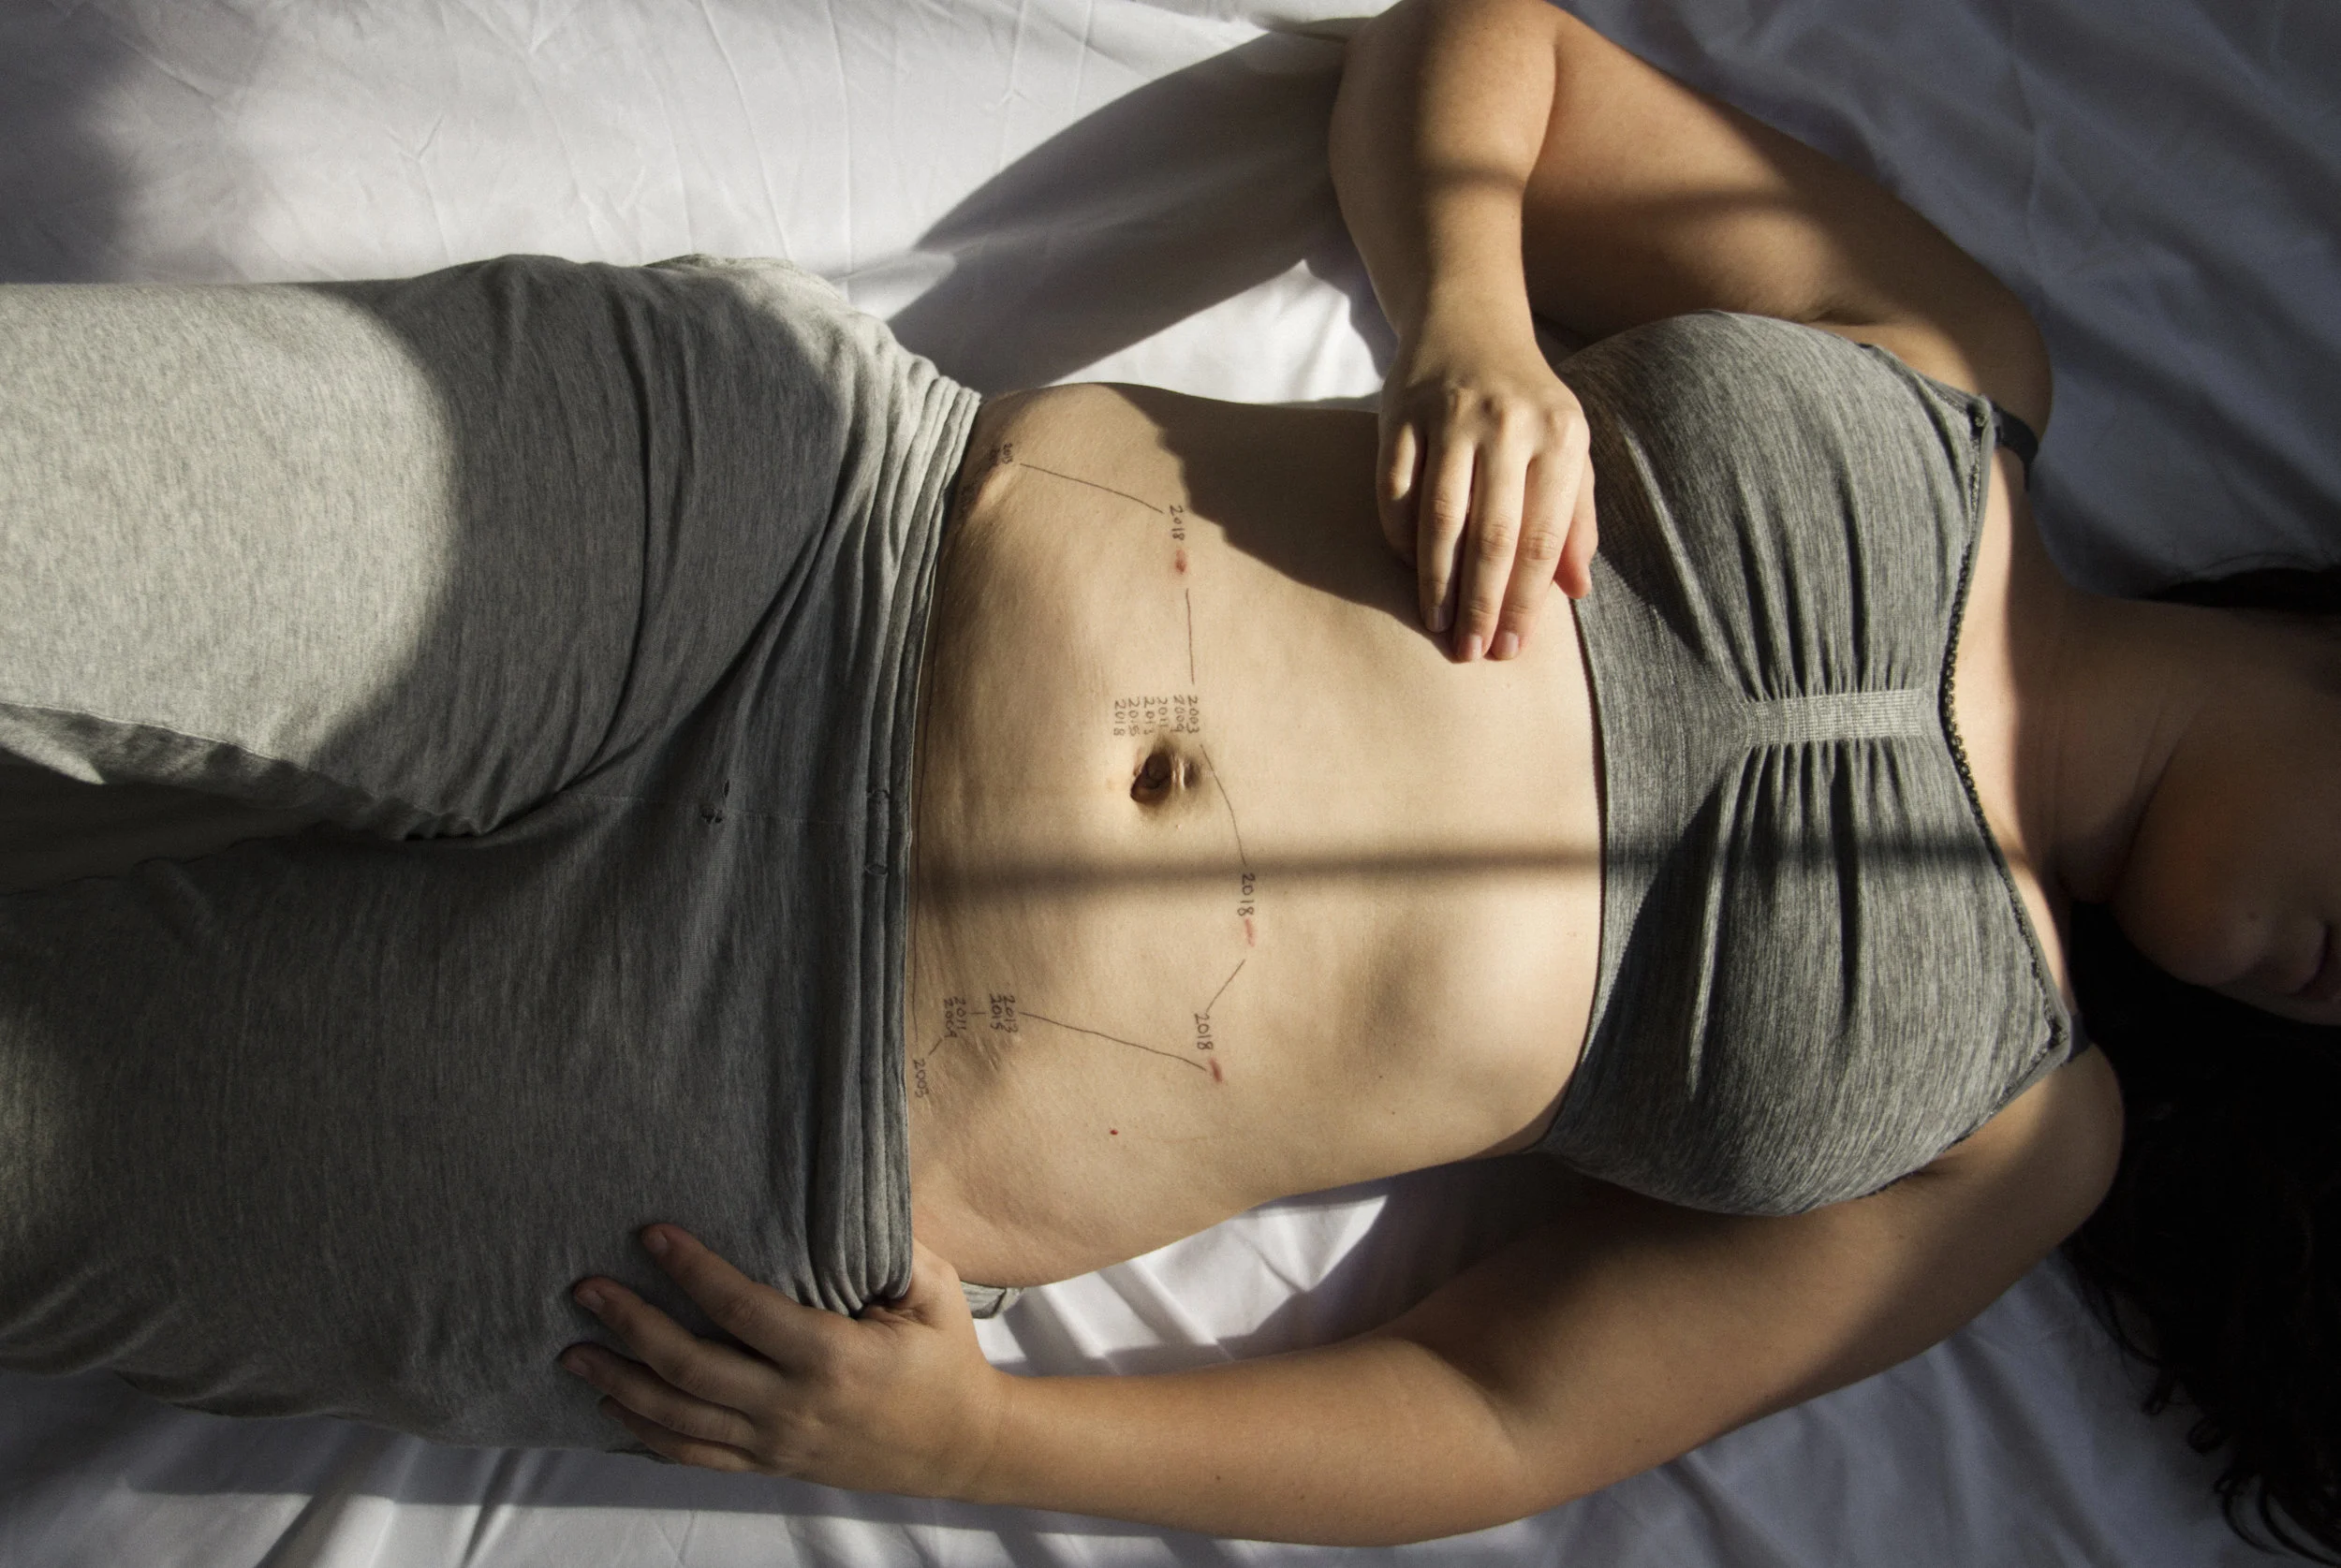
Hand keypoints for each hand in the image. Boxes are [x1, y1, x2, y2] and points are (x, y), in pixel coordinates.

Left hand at [560, 1227, 1008, 1496]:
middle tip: (586, 1290)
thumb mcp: (935, 1293)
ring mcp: (776, 1443)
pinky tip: (613, 1406)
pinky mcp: (770, 1465)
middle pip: (690, 1368)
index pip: (742, 1311)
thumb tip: (849, 1186)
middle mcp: (793, 1406)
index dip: (692, 1271)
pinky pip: (694, 1455)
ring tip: (574, 1352)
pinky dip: (646, 1433)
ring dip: (619, 1385)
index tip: (651, 1234)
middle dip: (631, 1326)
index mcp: (832, 1357)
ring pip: (678, 1419)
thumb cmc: (946, 1360)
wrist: (962, 1448)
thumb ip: (895, 1246)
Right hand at [1379, 321, 1597, 659]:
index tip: (1510, 647)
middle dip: (1480, 602)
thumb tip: (1577, 591)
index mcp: (1561, 438)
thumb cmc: (1527, 401)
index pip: (1543, 537)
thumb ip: (1577, 518)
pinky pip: (1395, 490)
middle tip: (1469, 652)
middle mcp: (1509, 425)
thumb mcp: (1567, 448)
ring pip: (1441, 518)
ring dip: (1436, 581)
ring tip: (1436, 624)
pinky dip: (1399, 536)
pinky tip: (1407, 568)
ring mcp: (1452, 416)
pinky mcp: (1401, 414)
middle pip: (1493, 536)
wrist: (1468, 319)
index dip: (1526, 600)